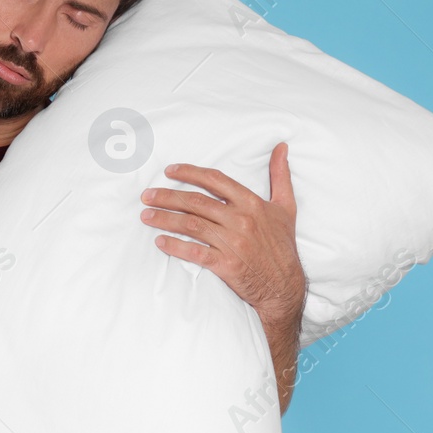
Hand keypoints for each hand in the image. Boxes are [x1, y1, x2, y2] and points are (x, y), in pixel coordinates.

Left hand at [139, 142, 305, 323]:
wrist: (284, 285)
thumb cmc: (282, 244)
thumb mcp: (286, 207)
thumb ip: (280, 175)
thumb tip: (281, 147)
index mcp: (251, 203)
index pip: (215, 180)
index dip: (189, 173)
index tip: (169, 171)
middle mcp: (241, 220)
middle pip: (196, 202)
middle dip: (167, 197)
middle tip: (146, 196)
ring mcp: (233, 243)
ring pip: (191, 225)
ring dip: (164, 219)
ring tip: (146, 216)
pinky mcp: (226, 265)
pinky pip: (195, 252)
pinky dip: (175, 246)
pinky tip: (160, 242)